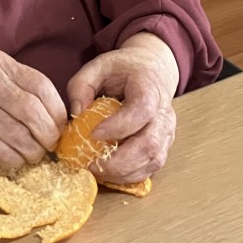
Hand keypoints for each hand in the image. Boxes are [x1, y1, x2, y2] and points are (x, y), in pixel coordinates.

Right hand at [0, 49, 66, 167]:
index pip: (40, 85)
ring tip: (34, 153)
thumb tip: (59, 120)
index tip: (60, 125)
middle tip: (50, 144)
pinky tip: (17, 158)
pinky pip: (2, 151)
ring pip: (19, 134)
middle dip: (48, 133)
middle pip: (31, 110)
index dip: (56, 110)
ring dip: (33, 150)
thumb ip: (23, 90)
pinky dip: (15, 159)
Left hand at [66, 32, 178, 182]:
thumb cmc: (124, 69)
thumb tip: (76, 113)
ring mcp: (166, 131)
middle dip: (119, 161)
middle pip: (150, 144)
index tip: (94, 134)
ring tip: (98, 171)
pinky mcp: (163, 145)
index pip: (141, 110)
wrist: (152, 70)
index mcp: (148, 88)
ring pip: (153, 160)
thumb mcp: (98, 66)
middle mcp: (163, 112)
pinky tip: (110, 173)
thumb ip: (82, 85)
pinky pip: (152, 167)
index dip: (119, 126)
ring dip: (125, 173)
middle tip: (92, 164)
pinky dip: (131, 176)